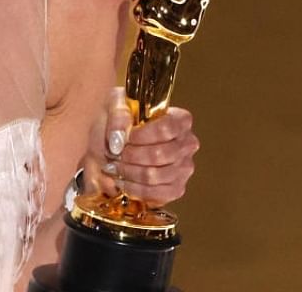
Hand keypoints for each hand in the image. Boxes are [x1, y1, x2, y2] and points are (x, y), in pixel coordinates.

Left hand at [84, 87, 198, 206]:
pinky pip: (158, 194)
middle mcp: (187, 144)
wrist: (114, 148)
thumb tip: (119, 138)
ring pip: (155, 175)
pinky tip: (122, 182)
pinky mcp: (176, 188)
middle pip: (160, 154)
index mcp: (180, 119)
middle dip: (131, 156)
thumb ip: (117, 116)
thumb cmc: (120, 124)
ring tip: (114, 167)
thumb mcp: (114, 107)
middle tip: (114, 154)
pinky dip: (135, 189)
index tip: (126, 138)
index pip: (167, 128)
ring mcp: (184, 168)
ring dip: (129, 172)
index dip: (143, 135)